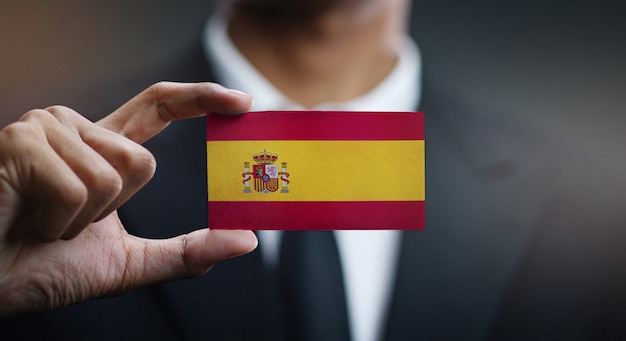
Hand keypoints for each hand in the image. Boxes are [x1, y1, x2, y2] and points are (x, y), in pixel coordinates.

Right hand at [0, 82, 257, 315]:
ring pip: (114, 174)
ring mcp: (45, 129)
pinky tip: (26, 220)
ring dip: (83, 220)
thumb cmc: (42, 267)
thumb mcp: (128, 263)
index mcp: (101, 148)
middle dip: (112, 211)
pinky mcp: (21, 141)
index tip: (241, 103)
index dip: (201, 98)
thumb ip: (186, 252)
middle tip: (67, 224)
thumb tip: (246, 240)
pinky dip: (59, 223)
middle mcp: (74, 128)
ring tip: (42, 222)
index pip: (158, 106)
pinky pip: (78, 187)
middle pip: (143, 160)